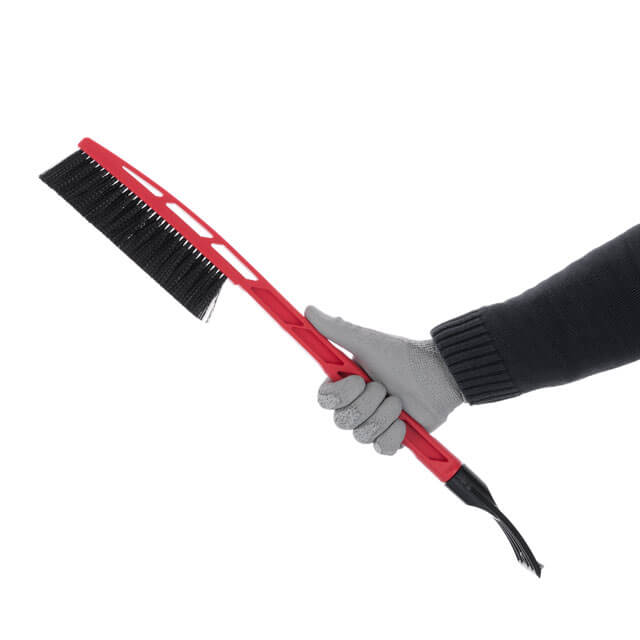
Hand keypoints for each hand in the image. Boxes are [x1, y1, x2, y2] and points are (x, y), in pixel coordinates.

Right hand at [306, 306, 462, 454]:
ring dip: (384, 415)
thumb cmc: (402, 356)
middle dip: (368, 404)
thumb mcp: (366, 341)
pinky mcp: (392, 439)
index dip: (339, 395)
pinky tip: (405, 421)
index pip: (325, 400)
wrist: (439, 375)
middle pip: (343, 421)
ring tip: (399, 401)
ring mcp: (374, 424)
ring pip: (362, 435)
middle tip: (385, 388)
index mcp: (346, 384)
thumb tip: (308, 310)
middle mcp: (356, 406)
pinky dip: (395, 434)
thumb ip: (336, 330)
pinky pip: (382, 448)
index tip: (358, 380)